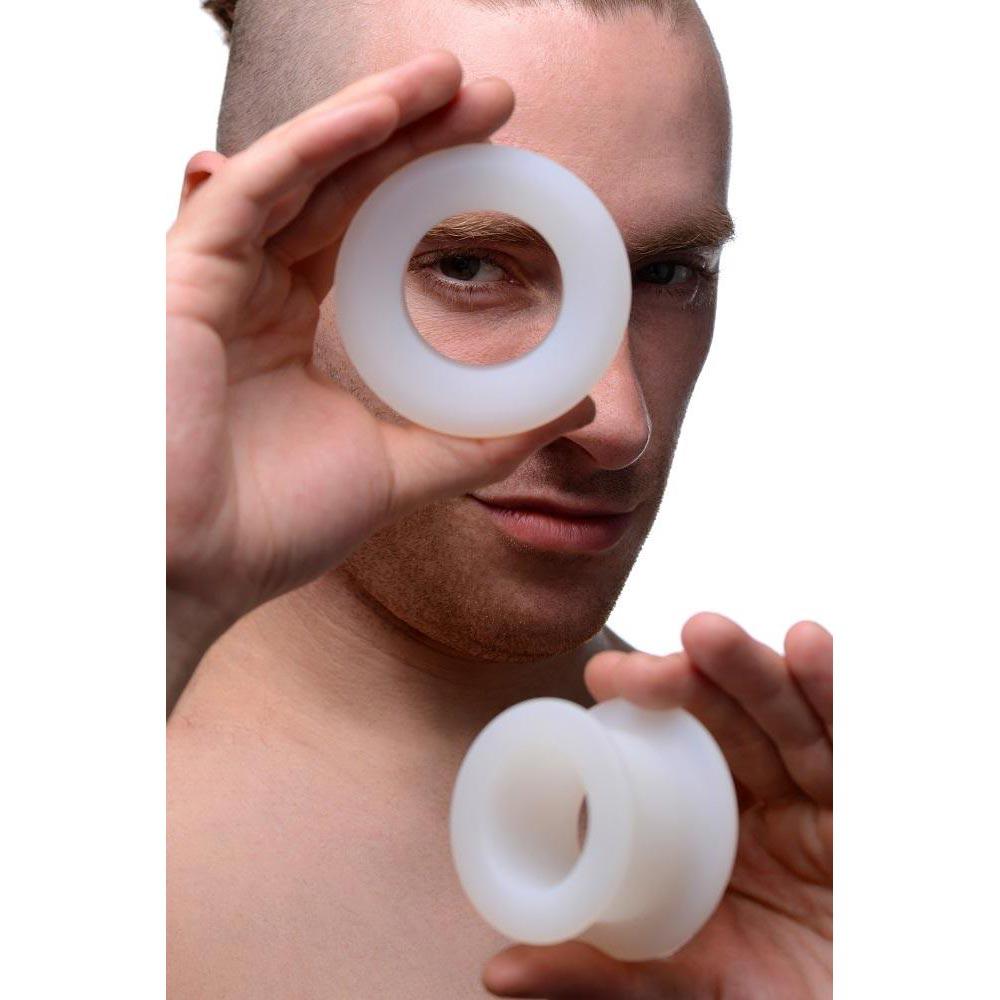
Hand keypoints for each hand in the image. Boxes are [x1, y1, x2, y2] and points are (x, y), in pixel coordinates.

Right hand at [166, 50, 594, 707]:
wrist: (197, 572)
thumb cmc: (273, 526)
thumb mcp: (402, 469)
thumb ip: (482, 438)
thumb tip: (574, 408)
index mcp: (299, 328)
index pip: (368, 230)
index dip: (428, 186)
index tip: (498, 155)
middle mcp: (258, 291)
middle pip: (341, 187)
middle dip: (415, 134)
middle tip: (491, 95)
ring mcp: (219, 279)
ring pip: (298, 170)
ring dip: (374, 116)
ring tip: (448, 77)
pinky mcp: (182, 279)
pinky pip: (251, 192)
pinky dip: (313, 146)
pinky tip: (380, 113)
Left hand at [483, 614, 832, 998]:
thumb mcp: (684, 984)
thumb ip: (600, 977)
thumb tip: (497, 971)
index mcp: (712, 818)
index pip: (680, 740)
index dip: (649, 698)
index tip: (604, 677)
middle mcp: (768, 795)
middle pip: (739, 714)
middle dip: (705, 670)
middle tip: (670, 640)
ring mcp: (821, 797)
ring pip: (793, 715)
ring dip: (760, 667)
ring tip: (714, 634)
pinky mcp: (868, 806)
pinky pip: (856, 741)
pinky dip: (834, 691)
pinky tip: (808, 645)